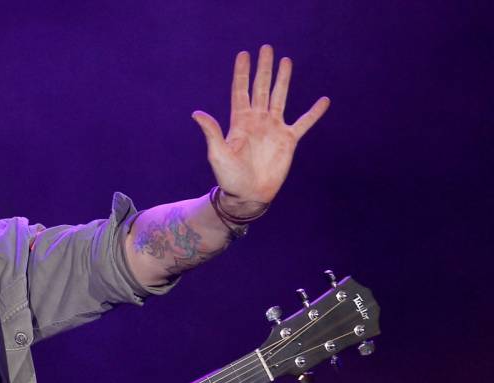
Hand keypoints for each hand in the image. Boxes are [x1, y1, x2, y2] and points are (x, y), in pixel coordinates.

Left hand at [192, 45, 329, 213]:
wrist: (248, 195)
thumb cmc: (229, 177)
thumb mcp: (218, 153)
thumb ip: (211, 131)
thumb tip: (196, 113)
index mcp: (240, 121)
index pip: (241, 90)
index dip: (242, 73)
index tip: (243, 54)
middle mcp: (257, 120)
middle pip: (262, 88)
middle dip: (263, 69)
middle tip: (266, 48)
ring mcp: (274, 128)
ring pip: (280, 97)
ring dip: (283, 80)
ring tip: (286, 61)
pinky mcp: (288, 140)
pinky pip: (304, 122)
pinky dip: (314, 112)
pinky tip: (324, 100)